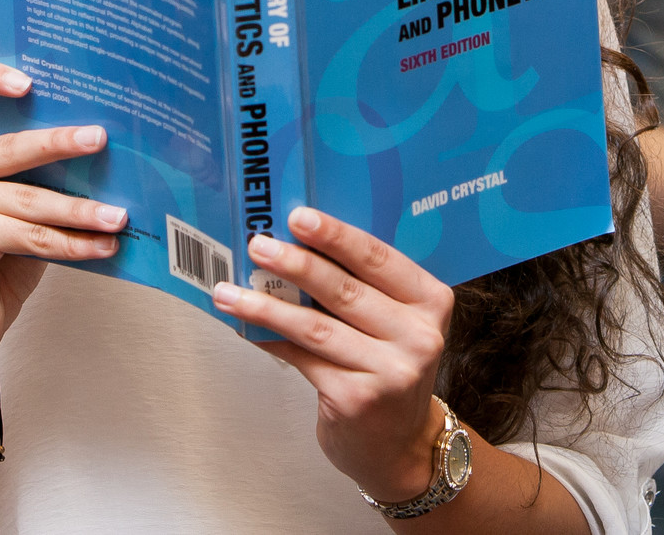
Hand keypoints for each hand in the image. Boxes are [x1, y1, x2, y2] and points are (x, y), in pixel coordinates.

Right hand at [0, 60, 126, 391]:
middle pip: (8, 144)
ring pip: (28, 197)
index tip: (29, 81)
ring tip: (120, 214)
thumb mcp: (14, 204)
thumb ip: (36, 174)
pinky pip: (31, 236)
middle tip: (102, 138)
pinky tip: (104, 245)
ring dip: (82, 208)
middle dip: (61, 143)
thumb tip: (103, 146)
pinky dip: (73, 243)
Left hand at [213, 207, 453, 503]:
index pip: (378, 258)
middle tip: (260, 244)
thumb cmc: (391, 370)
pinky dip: (270, 339)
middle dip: (295, 263)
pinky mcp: (356, 399)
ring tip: (231, 289)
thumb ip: (366, 288)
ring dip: (266, 305)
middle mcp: (418, 336)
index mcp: (432, 301)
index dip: (336, 236)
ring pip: (316, 326)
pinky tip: (244, 326)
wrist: (401, 445)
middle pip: (344, 289)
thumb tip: (298, 244)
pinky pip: (302, 358)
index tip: (299, 217)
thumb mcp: (398, 324)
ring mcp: (390, 371)